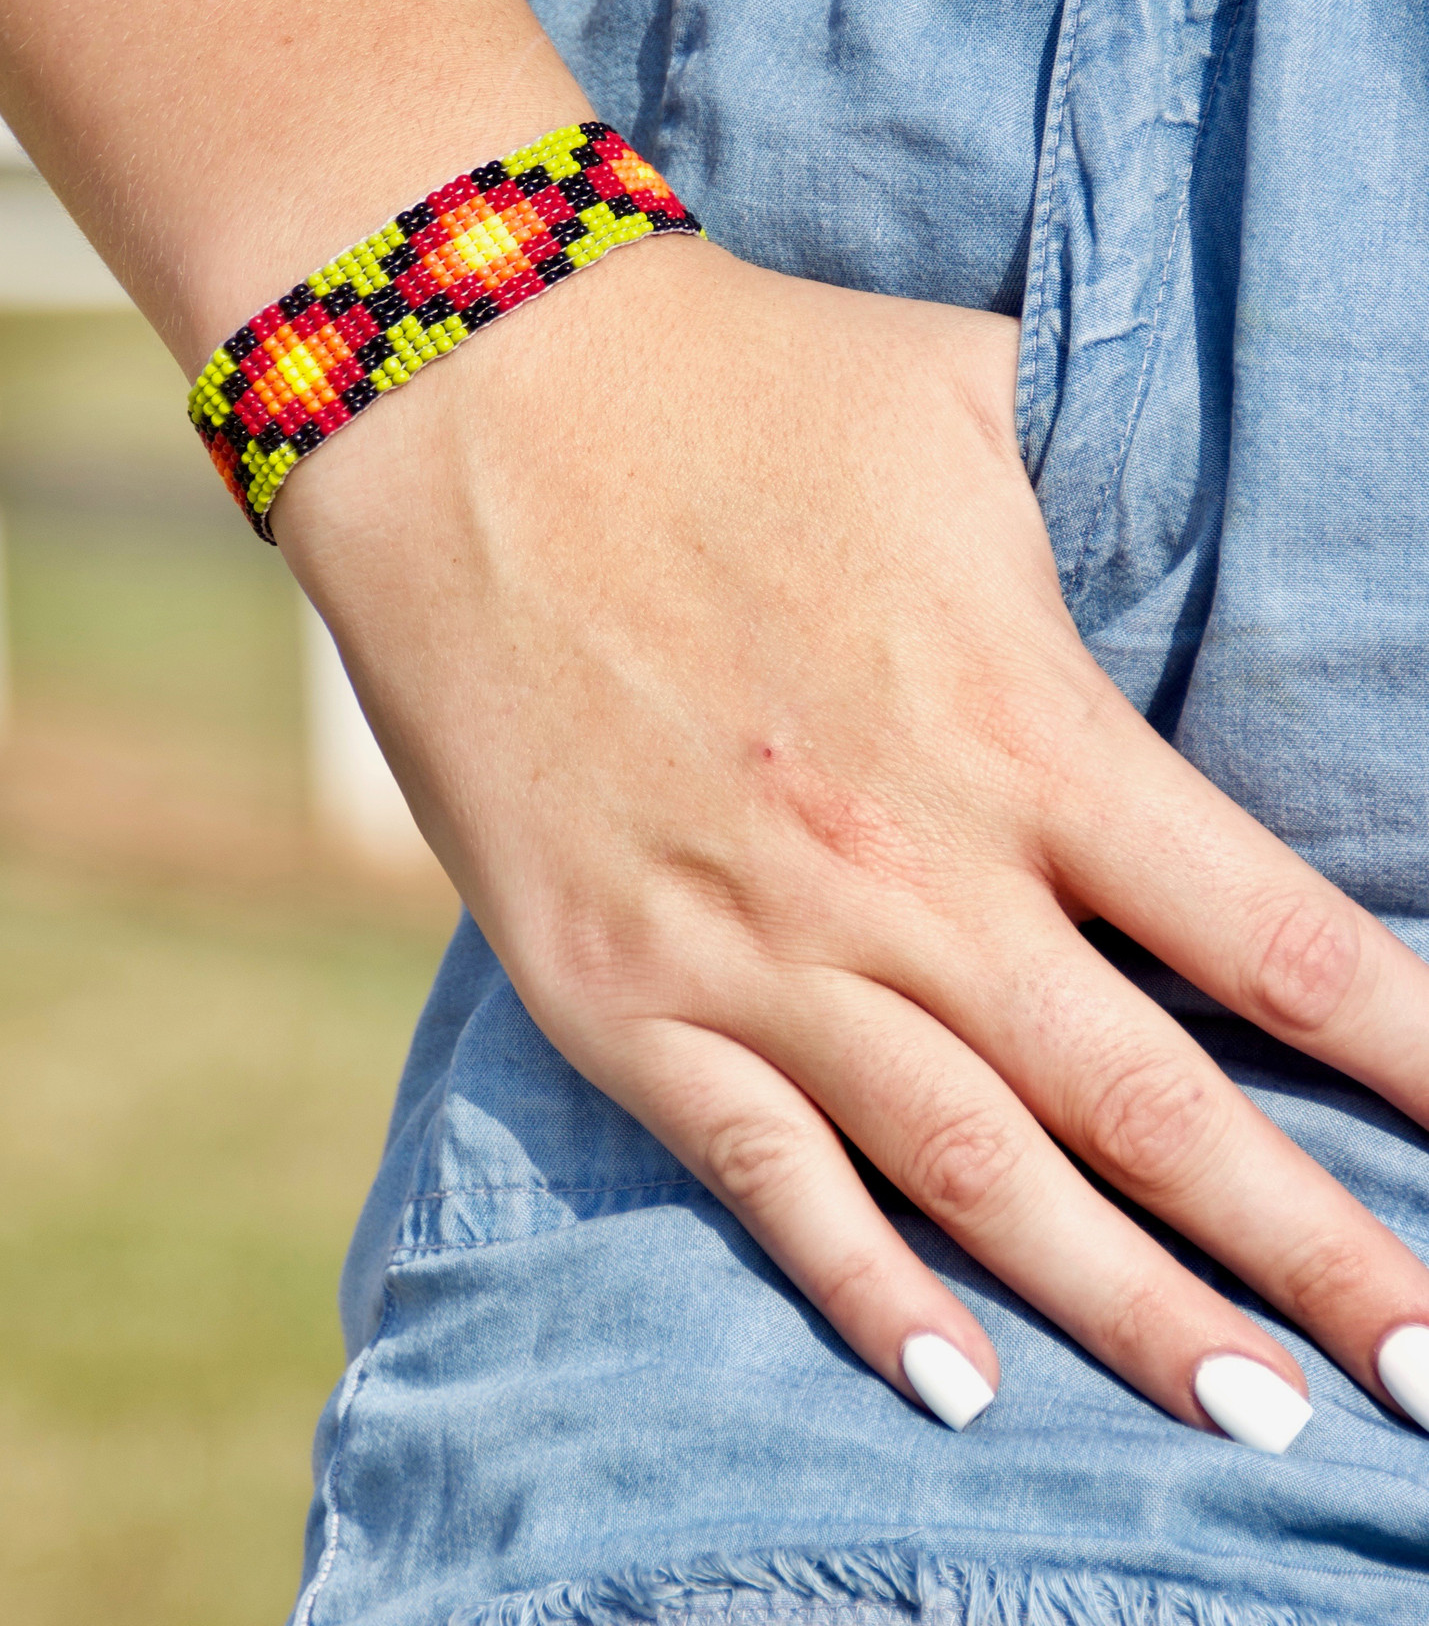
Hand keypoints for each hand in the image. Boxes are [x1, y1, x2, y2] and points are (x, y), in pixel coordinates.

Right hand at [280, 234, 1428, 1442]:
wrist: (465, 405)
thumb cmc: (734, 380)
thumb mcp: (969, 393)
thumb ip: (1108, 500)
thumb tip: (1205, 543)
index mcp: (1020, 723)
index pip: (1273, 938)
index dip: (1410, 1060)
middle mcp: (910, 867)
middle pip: (1156, 1107)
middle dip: (1315, 1254)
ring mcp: (755, 945)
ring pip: (980, 1174)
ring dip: (1130, 1312)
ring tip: (1254, 1419)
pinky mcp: (617, 987)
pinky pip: (762, 1173)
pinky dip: (863, 1289)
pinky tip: (961, 1387)